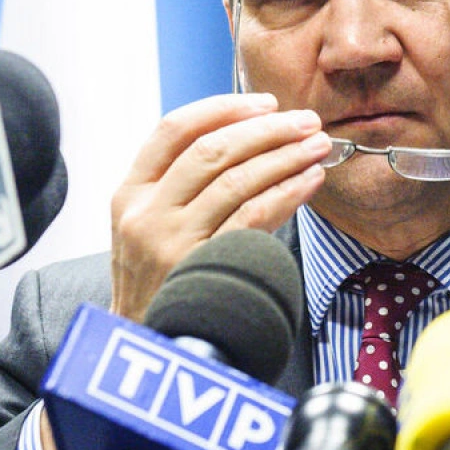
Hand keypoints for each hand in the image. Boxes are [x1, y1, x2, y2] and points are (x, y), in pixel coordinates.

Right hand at [109, 93, 328, 322]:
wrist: (144, 347)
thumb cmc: (158, 282)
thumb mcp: (148, 226)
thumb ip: (183, 184)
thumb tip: (253, 138)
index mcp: (131, 192)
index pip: (174, 129)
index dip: (224, 109)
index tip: (264, 102)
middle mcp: (146, 212)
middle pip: (213, 149)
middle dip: (268, 129)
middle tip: (306, 121)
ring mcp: (171, 241)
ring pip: (237, 180)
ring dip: (285, 157)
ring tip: (317, 146)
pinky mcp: (202, 267)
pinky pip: (254, 217)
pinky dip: (287, 193)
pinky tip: (309, 181)